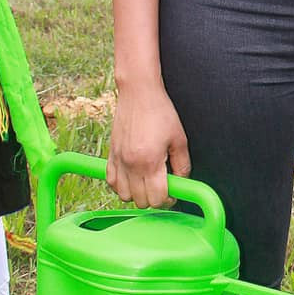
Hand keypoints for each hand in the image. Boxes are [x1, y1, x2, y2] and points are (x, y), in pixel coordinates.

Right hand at [107, 84, 191, 206]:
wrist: (138, 93)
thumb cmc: (160, 112)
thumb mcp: (179, 139)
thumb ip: (182, 165)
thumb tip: (182, 184)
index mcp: (150, 161)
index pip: (157, 198)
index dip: (169, 200)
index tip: (174, 193)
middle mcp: (131, 164)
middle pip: (140, 201)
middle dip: (154, 199)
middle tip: (163, 186)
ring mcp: (118, 160)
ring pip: (124, 196)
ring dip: (137, 194)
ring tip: (147, 182)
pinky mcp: (110, 154)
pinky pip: (111, 182)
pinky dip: (121, 185)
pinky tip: (133, 177)